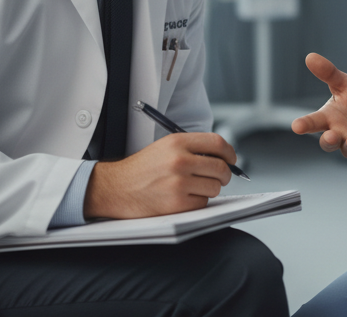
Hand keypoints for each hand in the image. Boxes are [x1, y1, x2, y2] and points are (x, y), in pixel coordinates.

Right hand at [84, 132, 234, 218]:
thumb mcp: (165, 148)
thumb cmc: (141, 169)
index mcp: (177, 142)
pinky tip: (184, 198)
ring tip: (194, 188)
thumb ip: (192, 148)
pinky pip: (203, 203)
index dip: (230, 153)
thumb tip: (223, 158)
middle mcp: (179, 160)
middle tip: (220, 178)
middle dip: (225, 175)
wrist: (115, 188)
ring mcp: (178, 183)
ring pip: (214, 187)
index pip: (218, 143)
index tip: (232, 159)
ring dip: (209, 189)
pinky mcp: (177, 203)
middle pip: (221, 167)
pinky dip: (198, 202)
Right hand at [291, 53, 346, 162]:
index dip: (304, 125)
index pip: (313, 122)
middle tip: (331, 135)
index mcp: (329, 119)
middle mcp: (339, 135)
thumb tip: (310, 56)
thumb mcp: (345, 85)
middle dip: (329, 141)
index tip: (296, 127)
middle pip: (328, 143)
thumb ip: (328, 73)